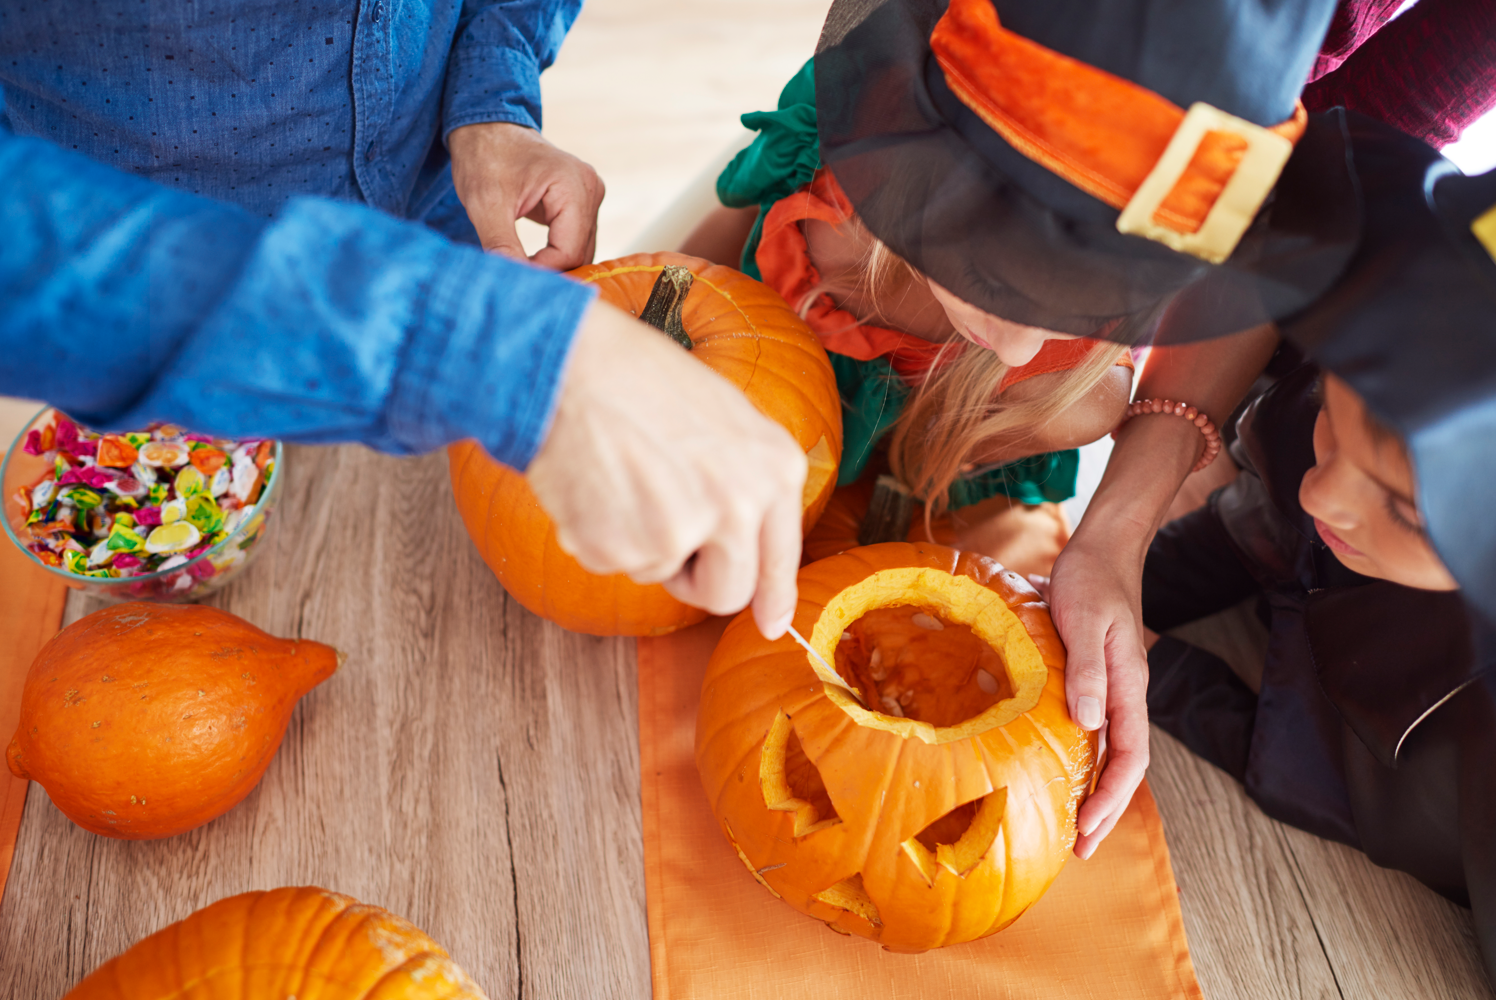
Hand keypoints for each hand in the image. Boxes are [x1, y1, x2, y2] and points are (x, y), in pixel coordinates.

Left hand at [449, 122, 604, 270]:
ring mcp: (590, 195)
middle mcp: (591, 189)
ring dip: (551, 265)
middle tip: (514, 278)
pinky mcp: (581, 203)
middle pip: (579, 254)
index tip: (512, 277)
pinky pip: (574, 241)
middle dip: (548, 270)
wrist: (486, 128)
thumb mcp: (485, 204)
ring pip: (579, 251)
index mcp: (575, 186)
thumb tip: (513, 282)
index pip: (568, 252)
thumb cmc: (485, 157)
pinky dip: (554, 255)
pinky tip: (530, 258)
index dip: (542, 271)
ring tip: (520, 267)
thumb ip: (501, 246)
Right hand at [526, 299, 806, 638]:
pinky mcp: (623, 547)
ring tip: (624, 476)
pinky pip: (612, 564)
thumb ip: (750, 484)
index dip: (773, 598)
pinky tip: (596, 483)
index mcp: (774, 469)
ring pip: (660, 575)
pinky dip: (598, 534)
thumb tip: (759, 563)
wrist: (569, 364)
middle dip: (696, 578)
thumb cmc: (642, 380)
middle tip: (666, 531)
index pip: (780, 558)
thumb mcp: (726, 419)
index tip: (771, 625)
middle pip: (726, 594)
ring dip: (638, 541)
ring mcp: (681, 530)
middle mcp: (738, 505)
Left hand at [1044, 532, 1150, 859]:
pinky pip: (1093, 731)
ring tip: (1072, 825)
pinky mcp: (1094, 680)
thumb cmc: (1093, 580)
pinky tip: (1061, 773)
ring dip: (1094, 790)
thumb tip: (1090, 721)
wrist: (1102, 550)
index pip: (1129, 755)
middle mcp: (1124, 694)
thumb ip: (1088, 670)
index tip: (1089, 826)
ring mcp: (1111, 689)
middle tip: (1080, 848)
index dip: (1111, 795)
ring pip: (1109, 752)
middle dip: (1105, 810)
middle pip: (1123, 765)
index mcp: (1128, 686)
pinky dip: (1083, 760)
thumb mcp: (1085, 620)